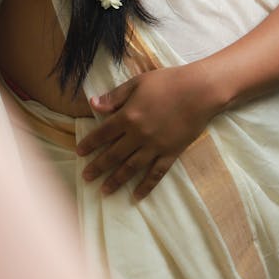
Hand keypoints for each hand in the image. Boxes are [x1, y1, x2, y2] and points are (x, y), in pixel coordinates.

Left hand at [76, 65, 214, 200]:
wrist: (199, 91)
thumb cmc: (167, 82)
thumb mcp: (137, 83)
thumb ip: (114, 96)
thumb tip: (93, 103)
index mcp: (128, 116)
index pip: (102, 133)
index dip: (90, 144)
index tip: (79, 153)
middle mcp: (138, 135)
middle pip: (113, 154)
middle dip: (98, 167)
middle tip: (86, 178)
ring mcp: (155, 146)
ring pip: (131, 168)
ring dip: (116, 180)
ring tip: (104, 191)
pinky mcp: (171, 153)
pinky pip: (156, 174)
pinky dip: (146, 186)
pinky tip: (137, 196)